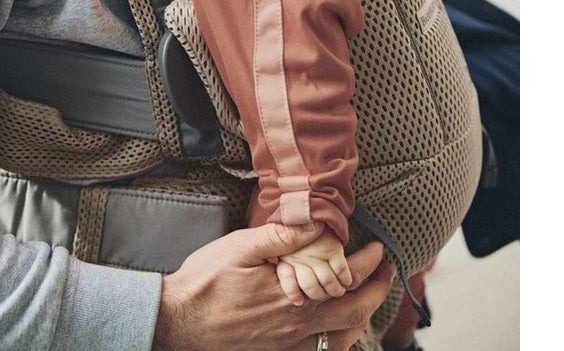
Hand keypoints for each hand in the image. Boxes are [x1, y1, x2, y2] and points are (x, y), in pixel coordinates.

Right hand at [151, 223, 394, 350]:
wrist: (178, 322)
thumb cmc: (205, 282)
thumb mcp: (239, 247)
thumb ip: (280, 237)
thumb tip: (316, 224)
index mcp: (293, 298)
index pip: (344, 281)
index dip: (367, 265)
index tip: (378, 249)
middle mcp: (296, 327)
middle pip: (352, 315)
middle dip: (374, 292)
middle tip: (385, 273)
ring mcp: (286, 346)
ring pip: (339, 340)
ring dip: (359, 318)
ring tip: (365, 299)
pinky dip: (335, 341)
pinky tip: (333, 330)